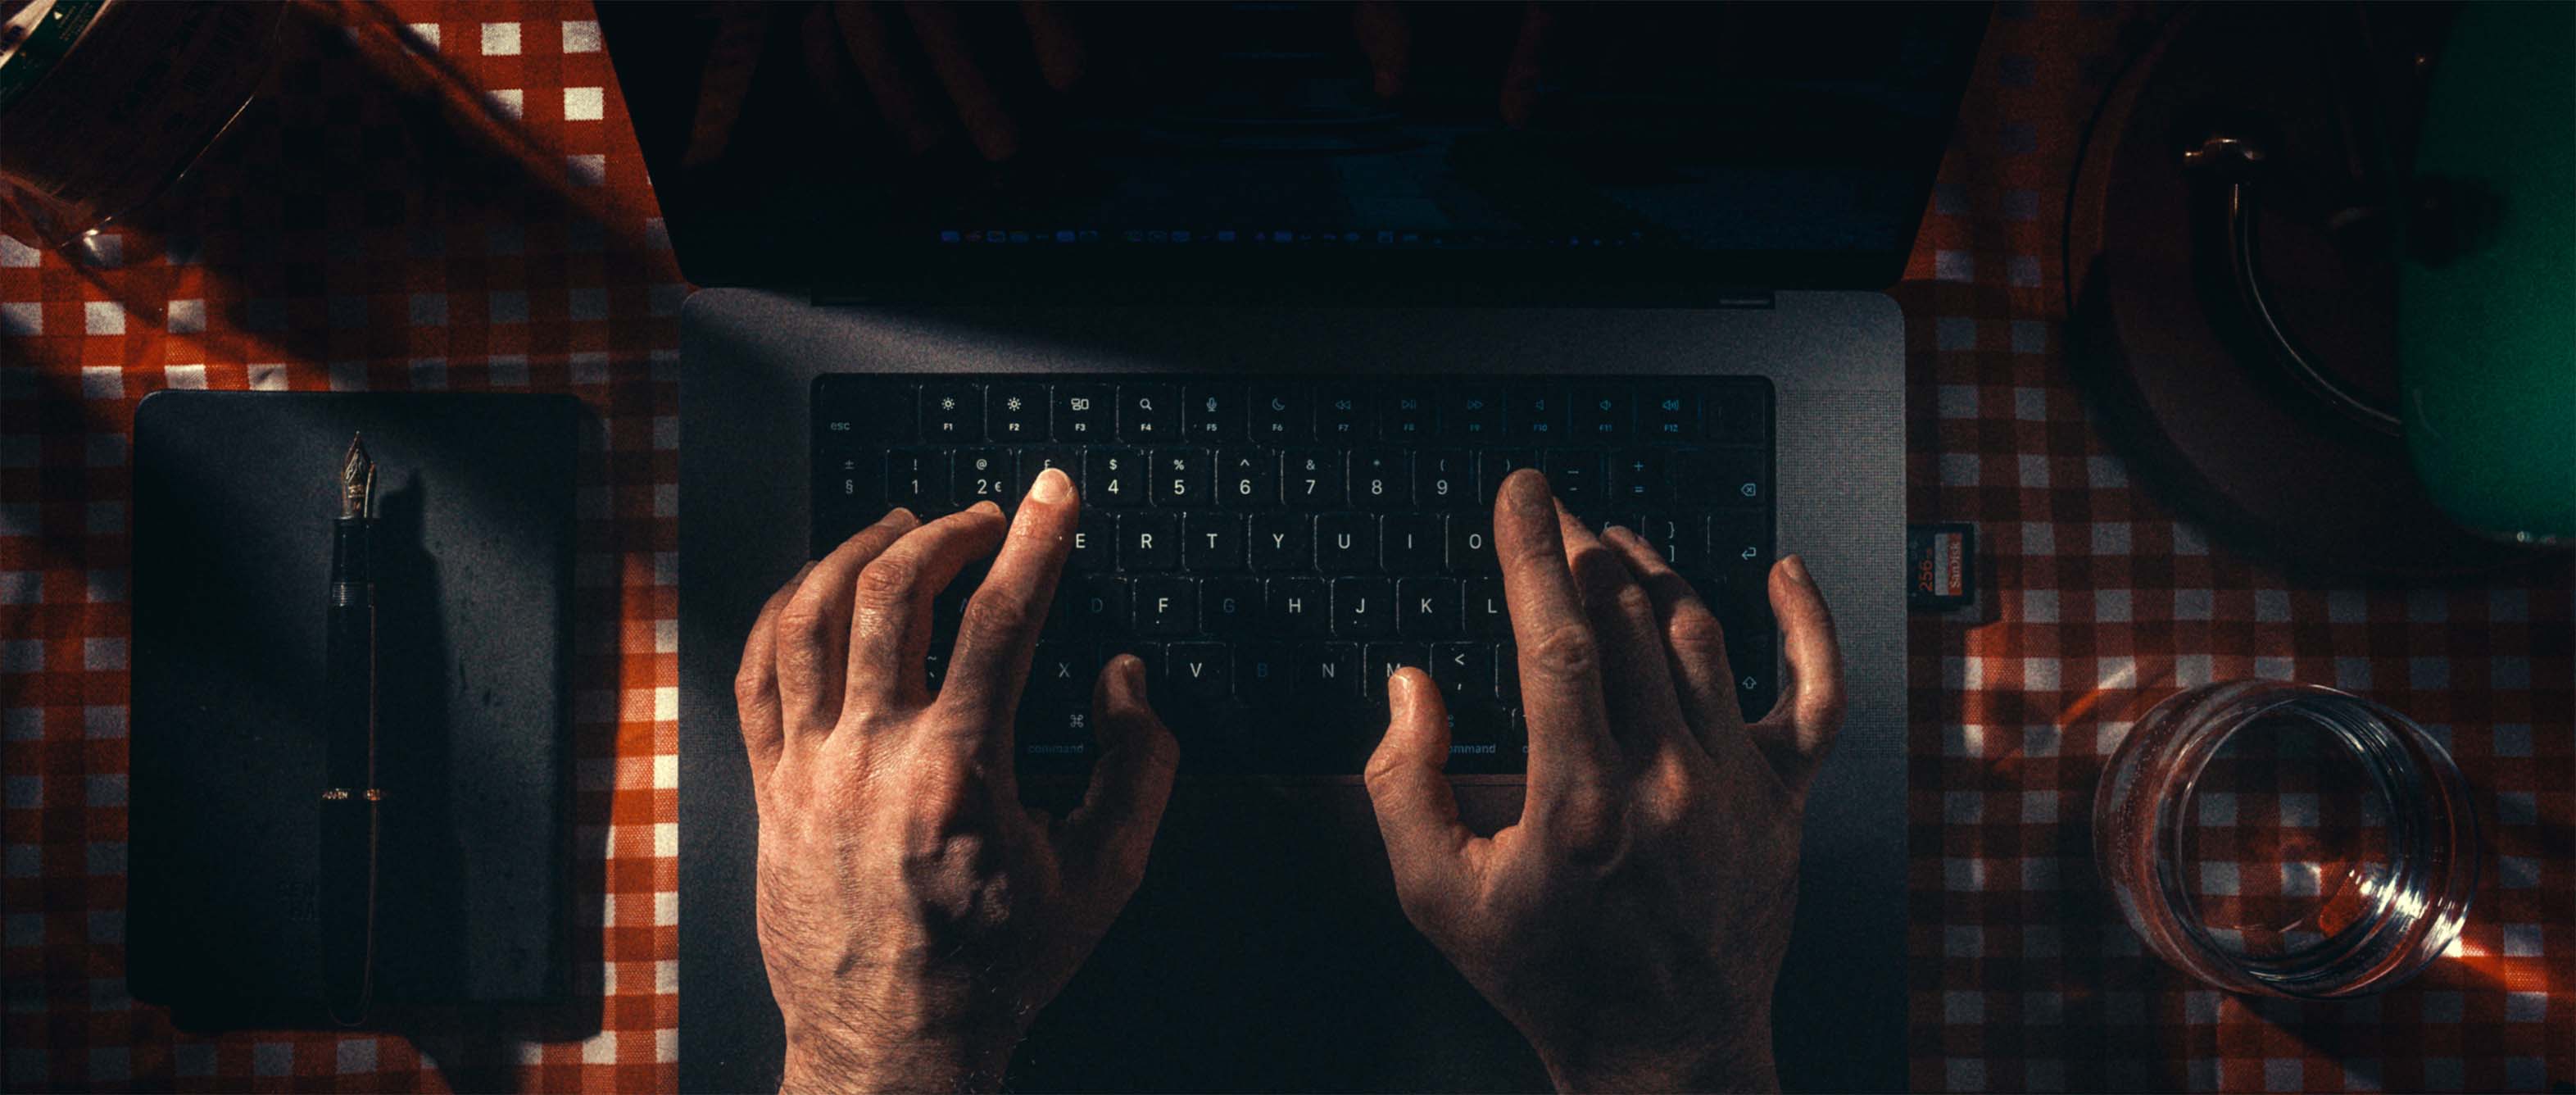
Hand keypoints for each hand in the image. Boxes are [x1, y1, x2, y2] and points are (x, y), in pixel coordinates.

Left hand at [732, 469, 1178, 1092]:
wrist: (894, 1046)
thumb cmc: (994, 969)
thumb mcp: (1102, 876)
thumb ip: (1137, 768)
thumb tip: (1124, 679)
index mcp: (960, 775)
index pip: (1001, 618)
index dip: (1036, 539)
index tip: (1052, 496)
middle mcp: (873, 761)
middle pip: (894, 596)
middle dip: (948, 533)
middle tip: (986, 517)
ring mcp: (809, 773)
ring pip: (812, 619)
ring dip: (858, 554)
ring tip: (900, 527)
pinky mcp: (771, 792)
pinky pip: (756, 676)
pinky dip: (784, 613)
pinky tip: (814, 589)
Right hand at [1364, 469, 1845, 1093]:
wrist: (1662, 1054)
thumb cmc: (1548, 975)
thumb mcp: (1435, 894)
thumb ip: (1401, 783)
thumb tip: (1410, 683)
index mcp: (1578, 804)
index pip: (1557, 641)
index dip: (1534, 551)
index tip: (1523, 491)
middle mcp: (1666, 783)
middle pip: (1627, 619)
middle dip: (1581, 551)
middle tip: (1554, 519)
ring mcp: (1735, 786)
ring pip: (1698, 635)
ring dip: (1653, 573)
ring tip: (1615, 546)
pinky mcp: (1783, 799)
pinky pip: (1815, 691)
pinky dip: (1805, 622)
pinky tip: (1782, 573)